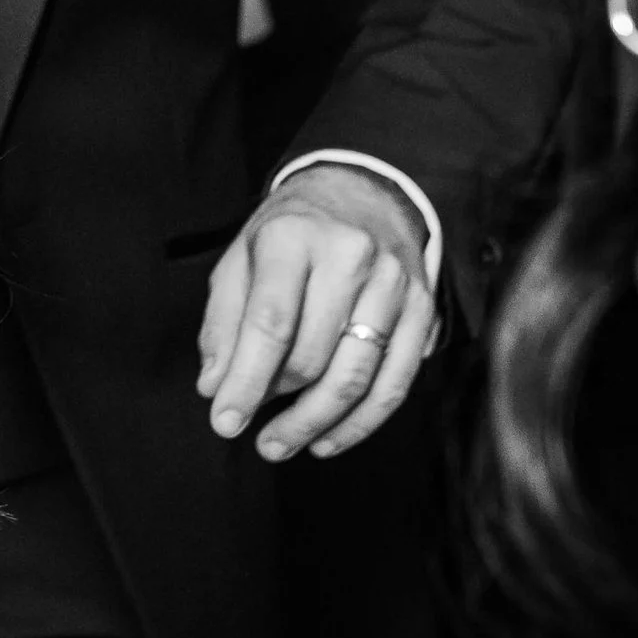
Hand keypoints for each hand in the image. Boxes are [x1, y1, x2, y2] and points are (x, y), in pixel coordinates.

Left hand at [197, 160, 434, 461]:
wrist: (361, 194)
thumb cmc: (290, 236)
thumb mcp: (242, 260)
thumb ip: (224, 323)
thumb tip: (215, 387)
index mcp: (292, 236)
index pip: (270, 322)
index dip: (246, 381)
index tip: (225, 422)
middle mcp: (348, 256)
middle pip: (313, 355)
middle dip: (277, 405)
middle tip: (253, 432)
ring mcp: (391, 283)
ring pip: (356, 376)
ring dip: (315, 423)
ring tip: (281, 443)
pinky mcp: (423, 309)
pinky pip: (395, 383)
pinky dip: (360, 423)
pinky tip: (327, 439)